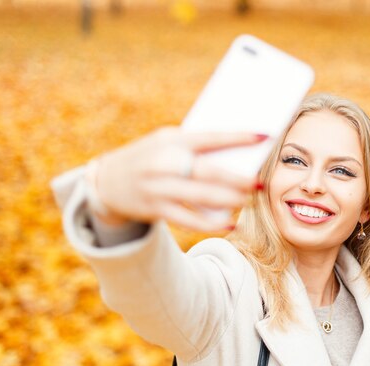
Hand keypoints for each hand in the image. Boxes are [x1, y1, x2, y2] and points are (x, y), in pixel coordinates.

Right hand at [88, 127, 266, 231]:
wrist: (106, 181)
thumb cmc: (149, 157)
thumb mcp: (166, 142)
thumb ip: (195, 147)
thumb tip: (236, 157)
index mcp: (170, 140)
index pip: (209, 137)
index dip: (237, 137)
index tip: (263, 137)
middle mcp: (164, 163)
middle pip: (207, 172)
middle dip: (236, 178)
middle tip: (258, 182)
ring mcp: (158, 188)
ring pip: (200, 197)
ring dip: (228, 200)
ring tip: (247, 200)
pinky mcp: (155, 210)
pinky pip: (188, 219)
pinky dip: (211, 224)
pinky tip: (229, 224)